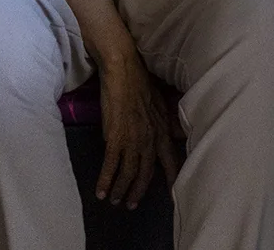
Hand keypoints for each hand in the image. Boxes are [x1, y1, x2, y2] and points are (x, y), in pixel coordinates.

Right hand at [96, 54, 181, 208]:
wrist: (123, 69)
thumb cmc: (139, 81)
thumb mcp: (157, 103)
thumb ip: (158, 122)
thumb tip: (158, 133)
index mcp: (162, 130)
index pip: (171, 160)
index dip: (171, 178)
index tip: (173, 194)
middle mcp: (150, 139)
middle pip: (146, 173)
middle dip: (138, 191)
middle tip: (130, 204)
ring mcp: (133, 139)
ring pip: (128, 173)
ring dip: (120, 189)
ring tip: (114, 200)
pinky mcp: (115, 138)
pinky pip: (110, 165)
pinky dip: (105, 180)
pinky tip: (100, 192)